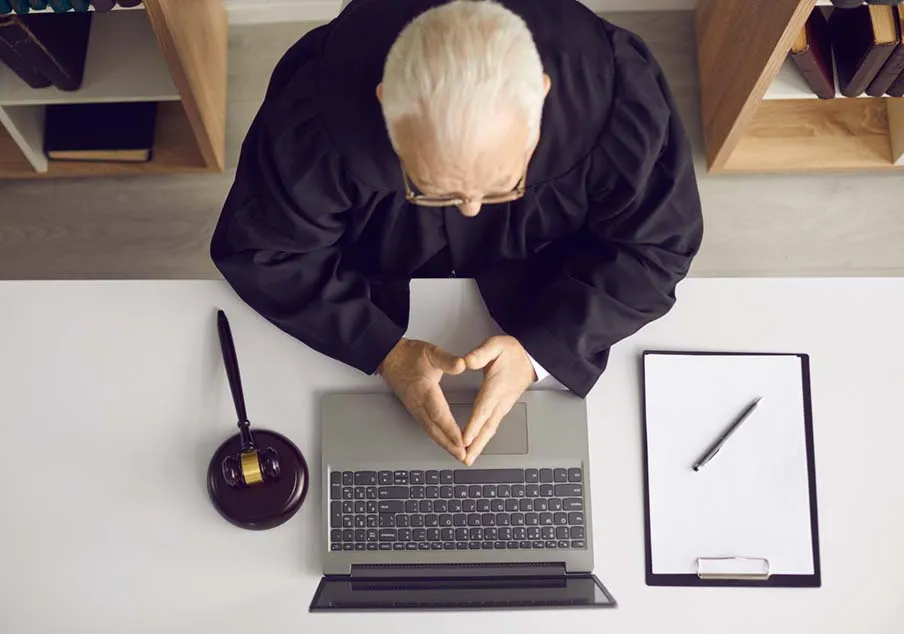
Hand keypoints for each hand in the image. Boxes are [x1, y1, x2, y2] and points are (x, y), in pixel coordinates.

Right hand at [378, 338, 467, 461]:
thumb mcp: (431, 352)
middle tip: (463, 456)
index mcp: (424, 390)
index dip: (450, 429)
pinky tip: (445, 442)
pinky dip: (437, 438)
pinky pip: (427, 427)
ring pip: (430, 431)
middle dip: (449, 444)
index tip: (461, 441)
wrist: (389, 357)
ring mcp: (415, 408)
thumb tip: (462, 364)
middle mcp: (418, 403)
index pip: (439, 414)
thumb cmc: (409, 355)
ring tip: (457, 454)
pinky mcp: (414, 409)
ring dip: (444, 444)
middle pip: (435, 429)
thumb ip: (447, 359)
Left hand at [461, 336, 535, 465]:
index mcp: (496, 386)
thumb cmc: (511, 352)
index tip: (465, 439)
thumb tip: (466, 361)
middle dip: (475, 444)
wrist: (530, 357)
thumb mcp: (495, 345)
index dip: (474, 425)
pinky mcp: (502, 408)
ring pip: (490, 429)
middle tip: (465, 459)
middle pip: (487, 426)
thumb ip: (480, 353)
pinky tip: (476, 445)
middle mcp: (500, 401)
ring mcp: (503, 406)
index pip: (483, 409)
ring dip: (479, 445)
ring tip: (468, 459)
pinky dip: (483, 439)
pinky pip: (492, 427)